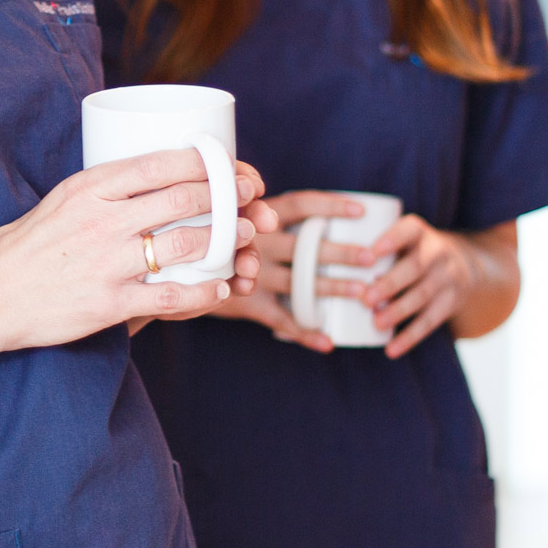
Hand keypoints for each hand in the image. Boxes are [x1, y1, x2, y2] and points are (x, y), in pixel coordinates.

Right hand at [0, 150, 275, 347]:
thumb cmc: (22, 249)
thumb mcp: (60, 200)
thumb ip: (103, 190)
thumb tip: (150, 178)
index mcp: (90, 187)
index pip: (162, 163)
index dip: (208, 162)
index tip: (231, 165)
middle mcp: (103, 219)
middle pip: (184, 198)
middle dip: (228, 195)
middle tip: (250, 198)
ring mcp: (108, 262)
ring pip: (187, 243)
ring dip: (225, 239)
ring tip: (244, 237)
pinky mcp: (110, 302)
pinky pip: (171, 295)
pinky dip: (204, 292)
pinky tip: (220, 288)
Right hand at [209, 191, 375, 351]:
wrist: (176, 273)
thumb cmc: (218, 240)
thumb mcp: (235, 218)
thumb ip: (265, 213)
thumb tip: (309, 210)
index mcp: (258, 216)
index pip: (300, 205)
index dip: (331, 207)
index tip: (361, 212)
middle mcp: (256, 243)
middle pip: (306, 247)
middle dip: (340, 253)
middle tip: (370, 257)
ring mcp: (250, 274)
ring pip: (299, 282)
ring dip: (333, 287)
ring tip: (362, 292)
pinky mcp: (246, 303)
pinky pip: (281, 319)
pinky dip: (305, 332)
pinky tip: (328, 342)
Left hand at [345, 213, 482, 358]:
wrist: (464, 266)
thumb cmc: (410, 252)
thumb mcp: (402, 239)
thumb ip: (372, 248)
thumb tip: (321, 271)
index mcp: (418, 231)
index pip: (407, 230)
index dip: (391, 240)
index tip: (371, 253)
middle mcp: (436, 252)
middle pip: (415, 267)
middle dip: (390, 284)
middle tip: (365, 299)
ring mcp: (447, 278)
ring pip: (423, 295)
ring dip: (398, 311)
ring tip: (376, 323)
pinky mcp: (451, 302)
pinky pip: (431, 321)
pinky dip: (410, 336)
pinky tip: (391, 349)